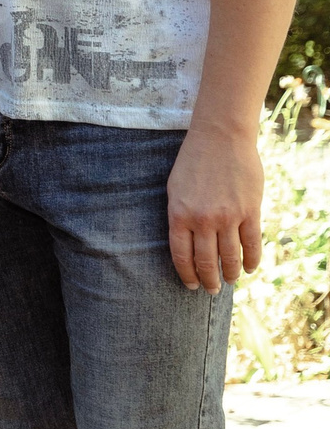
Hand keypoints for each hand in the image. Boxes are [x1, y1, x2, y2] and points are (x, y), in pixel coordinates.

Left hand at [168, 122, 263, 291]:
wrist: (219, 138)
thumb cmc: (192, 162)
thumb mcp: (174, 189)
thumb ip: (181, 217)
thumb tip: (187, 244)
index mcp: (179, 214)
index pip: (182, 256)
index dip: (187, 275)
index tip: (191, 286)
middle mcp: (203, 219)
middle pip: (207, 261)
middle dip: (209, 280)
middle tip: (212, 290)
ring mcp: (228, 216)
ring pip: (231, 257)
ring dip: (231, 273)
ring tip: (230, 281)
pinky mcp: (250, 211)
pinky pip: (252, 244)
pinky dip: (252, 260)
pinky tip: (250, 268)